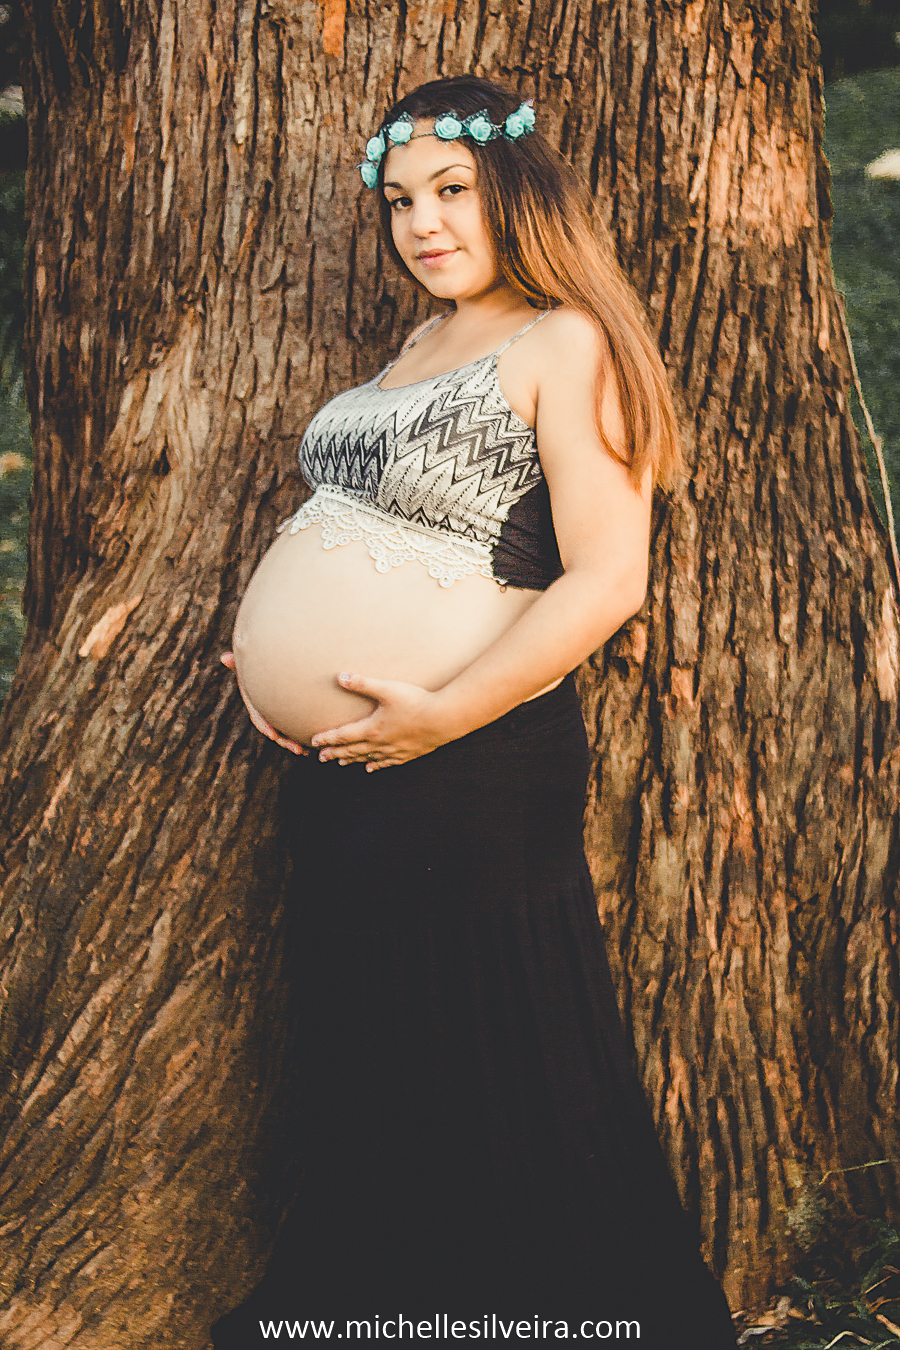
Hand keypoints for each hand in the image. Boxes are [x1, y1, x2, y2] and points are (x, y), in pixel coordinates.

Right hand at [220, 652, 307, 754]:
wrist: (274, 664)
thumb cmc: (261, 662)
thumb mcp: (250, 664)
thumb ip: (240, 663)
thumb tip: (224, 658)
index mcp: (257, 703)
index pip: (259, 717)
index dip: (265, 726)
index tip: (273, 735)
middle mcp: (267, 712)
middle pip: (275, 730)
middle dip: (285, 741)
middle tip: (297, 749)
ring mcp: (279, 716)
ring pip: (286, 733)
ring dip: (295, 744)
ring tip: (307, 751)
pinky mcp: (291, 715)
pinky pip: (297, 729)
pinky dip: (304, 737)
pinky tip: (315, 745)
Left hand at [310, 672, 448, 770]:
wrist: (443, 719)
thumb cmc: (415, 702)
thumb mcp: (387, 689)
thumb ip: (363, 684)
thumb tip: (340, 677)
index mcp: (372, 728)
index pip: (343, 736)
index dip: (327, 739)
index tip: (313, 742)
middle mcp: (380, 743)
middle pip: (352, 750)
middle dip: (335, 753)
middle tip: (320, 757)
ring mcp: (394, 751)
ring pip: (368, 758)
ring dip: (352, 760)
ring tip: (341, 763)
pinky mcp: (407, 754)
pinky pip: (387, 763)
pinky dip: (376, 765)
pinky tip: (371, 767)